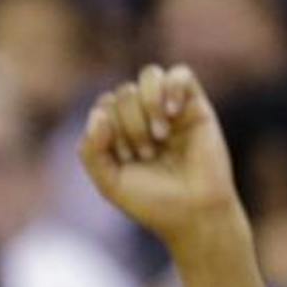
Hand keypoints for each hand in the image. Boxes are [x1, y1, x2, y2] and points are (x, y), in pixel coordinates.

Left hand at [80, 64, 238, 247]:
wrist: (194, 213)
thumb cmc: (152, 202)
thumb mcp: (109, 182)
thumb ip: (91, 151)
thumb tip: (98, 113)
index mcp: (120, 132)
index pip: (103, 106)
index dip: (108, 128)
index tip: (125, 158)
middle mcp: (143, 116)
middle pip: (124, 92)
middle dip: (130, 124)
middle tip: (146, 154)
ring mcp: (169, 108)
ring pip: (149, 77)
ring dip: (149, 106)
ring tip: (160, 136)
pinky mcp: (195, 105)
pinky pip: (180, 73)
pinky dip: (172, 88)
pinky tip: (173, 114)